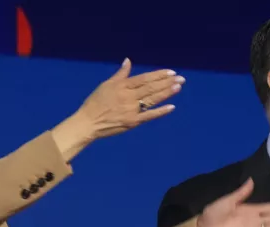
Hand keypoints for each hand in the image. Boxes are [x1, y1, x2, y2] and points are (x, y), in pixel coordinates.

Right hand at [52, 59, 182, 160]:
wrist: (88, 122)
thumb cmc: (96, 102)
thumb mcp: (107, 84)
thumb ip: (120, 74)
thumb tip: (128, 61)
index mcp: (122, 86)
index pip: (144, 78)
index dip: (159, 75)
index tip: (171, 72)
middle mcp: (128, 96)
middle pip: (151, 88)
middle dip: (167, 82)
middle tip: (182, 79)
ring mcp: (131, 110)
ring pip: (152, 99)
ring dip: (166, 93)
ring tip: (178, 87)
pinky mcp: (132, 122)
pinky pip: (149, 116)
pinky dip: (160, 111)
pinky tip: (171, 107)